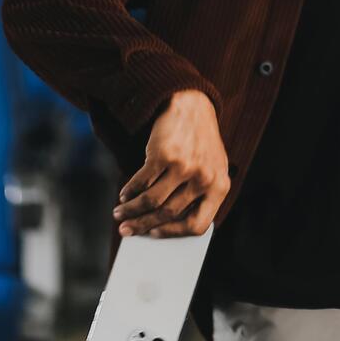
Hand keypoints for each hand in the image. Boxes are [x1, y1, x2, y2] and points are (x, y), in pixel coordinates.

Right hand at [112, 90, 229, 237]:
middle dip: (143, 225)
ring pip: (151, 200)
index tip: (155, 234)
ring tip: (120, 213)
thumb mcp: (212, 169)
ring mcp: (184, 167)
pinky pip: (142, 182)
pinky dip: (130, 191)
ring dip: (131, 210)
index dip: (173, 233)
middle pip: (168, 214)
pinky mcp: (164, 155)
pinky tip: (124, 194)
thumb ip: (199, 196)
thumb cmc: (200, 143)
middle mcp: (204, 179)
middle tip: (126, 231)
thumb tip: (165, 225)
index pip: (197, 225)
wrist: (192, 106)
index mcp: (219, 187)